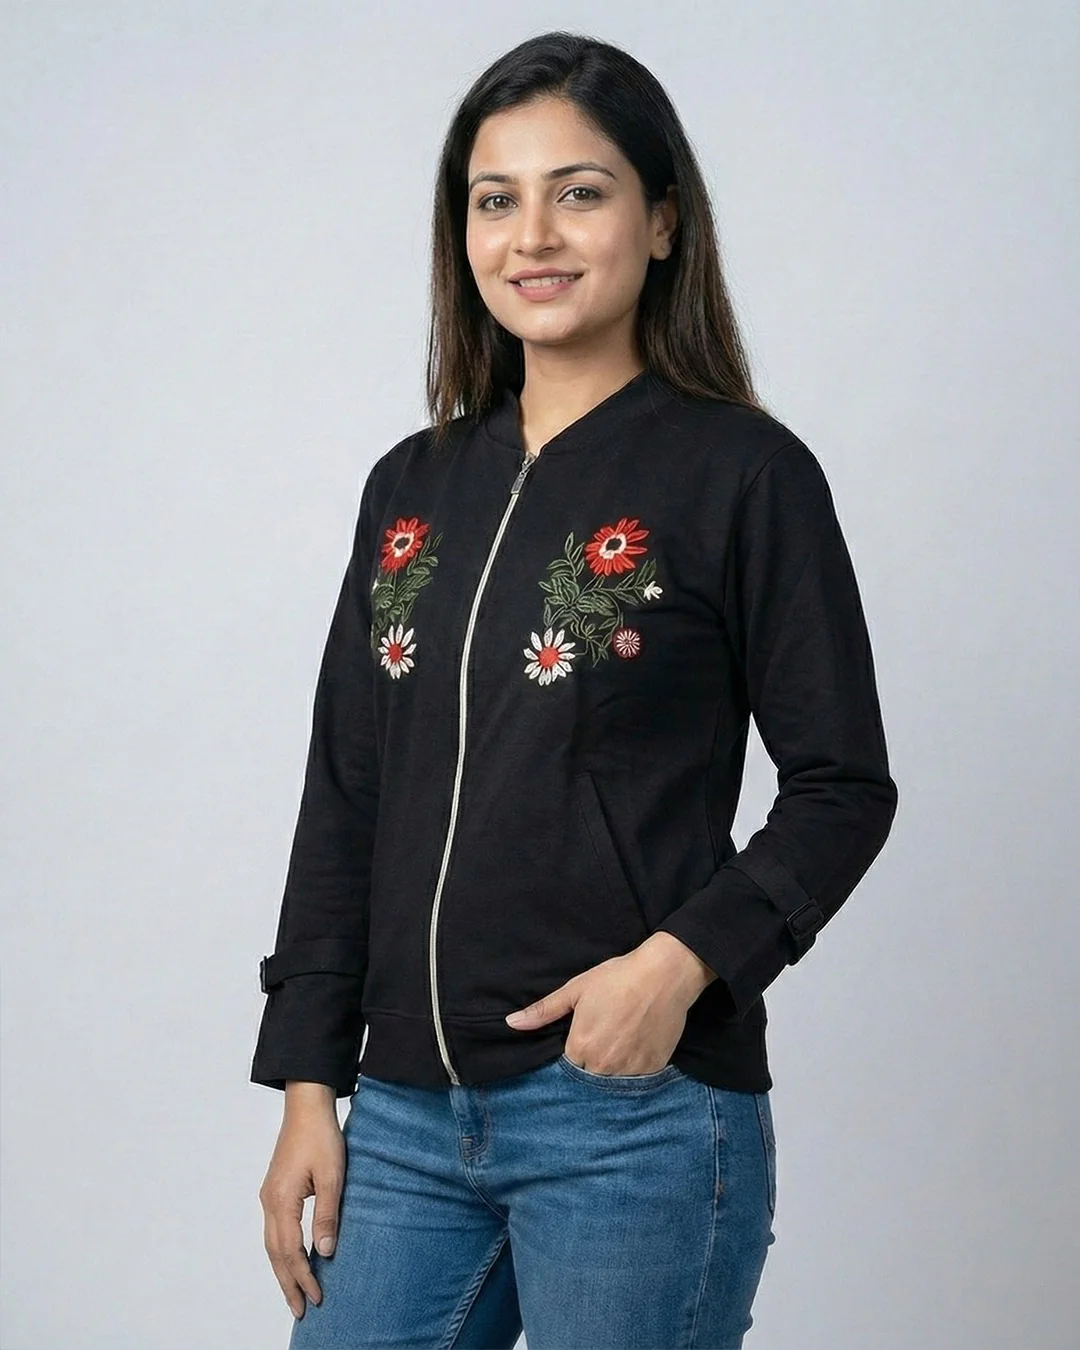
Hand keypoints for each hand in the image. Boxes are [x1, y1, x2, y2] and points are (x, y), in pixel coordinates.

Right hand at [259, 1085, 343, 1319]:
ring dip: (283, 1270)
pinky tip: (292, 1259)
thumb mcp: (332, 1175)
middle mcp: (269, 1202)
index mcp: (281, 1201)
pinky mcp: (274, 1190)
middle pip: (275, 1254)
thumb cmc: (320, 1136)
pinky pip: (275, 1230)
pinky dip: (282, 1251)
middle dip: (288, 1284)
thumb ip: (327, 1214)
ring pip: (272, 1244)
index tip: (318, 1297)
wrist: (306, 1106)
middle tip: (301, 1310)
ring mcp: (269, 1196)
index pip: (291, 1251)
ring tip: (295, 1293)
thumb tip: (325, 1251)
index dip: (304, 1277)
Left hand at [504, 932, 716, 1074]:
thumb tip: (511, 1023)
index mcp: (580, 1048)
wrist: (664, 975)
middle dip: (592, 1063)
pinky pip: (637, 1079)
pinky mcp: (653, 1069)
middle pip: (589, 1077)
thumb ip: (544, 1011)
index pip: (567, 1067)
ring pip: (613, 1081)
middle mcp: (603, 1066)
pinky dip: (634, 1067)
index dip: (574, 1052)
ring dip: (612, 1068)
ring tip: (620, 1040)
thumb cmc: (617, 978)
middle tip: (604, 1036)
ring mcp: (630, 1070)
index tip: (583, 1038)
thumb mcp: (576, 989)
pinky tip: (637, 1044)